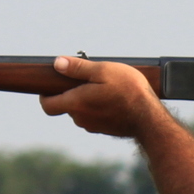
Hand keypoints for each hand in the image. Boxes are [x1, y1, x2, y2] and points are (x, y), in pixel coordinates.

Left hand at [40, 56, 162, 138]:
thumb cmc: (128, 91)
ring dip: (86, 100)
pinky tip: (113, 98)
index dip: (45, 96)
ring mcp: (93, 126)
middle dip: (71, 93)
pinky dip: (98, 108)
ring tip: (103, 87)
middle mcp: (80, 118)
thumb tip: (57, 63)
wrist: (149, 118)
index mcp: (75, 104)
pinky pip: (94, 117)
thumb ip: (77, 68)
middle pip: (66, 106)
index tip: (49, 86)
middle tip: (86, 79)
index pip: (48, 106)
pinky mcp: (105, 129)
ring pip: (81, 111)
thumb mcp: (103, 71)